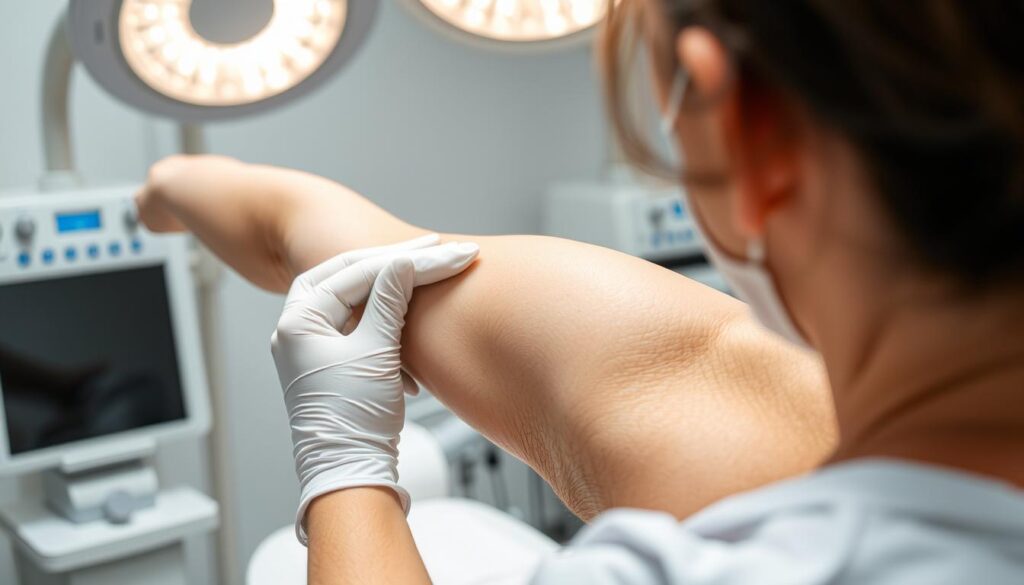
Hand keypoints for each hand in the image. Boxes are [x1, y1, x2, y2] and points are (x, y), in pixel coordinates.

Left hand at [271, 236, 479, 543]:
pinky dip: (386, 320)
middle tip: (434, 249)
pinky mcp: (330, 365)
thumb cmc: (355, 417)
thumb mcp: (377, 351)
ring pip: (353, 300)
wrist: (350, 473)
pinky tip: (413, 327)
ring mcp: (311, 348)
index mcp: (299, 321)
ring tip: (427, 276)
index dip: (403, 260)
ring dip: (390, 291)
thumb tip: (403, 262)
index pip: (356, 273)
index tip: (441, 251)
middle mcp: (298, 330)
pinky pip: (358, 326)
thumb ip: (389, 300)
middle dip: (393, 265)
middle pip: (347, 277)